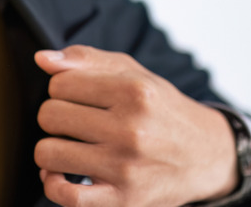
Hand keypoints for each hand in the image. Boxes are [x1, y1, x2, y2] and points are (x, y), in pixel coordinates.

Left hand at [33, 45, 237, 206]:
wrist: (207, 155)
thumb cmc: (160, 109)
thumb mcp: (132, 73)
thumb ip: (85, 59)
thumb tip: (42, 58)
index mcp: (133, 91)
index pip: (58, 84)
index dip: (61, 90)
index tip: (78, 98)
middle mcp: (131, 129)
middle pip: (49, 116)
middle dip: (55, 118)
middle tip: (76, 123)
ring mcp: (126, 167)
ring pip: (47, 153)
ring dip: (52, 150)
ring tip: (70, 147)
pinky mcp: (123, 199)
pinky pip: (66, 196)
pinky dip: (53, 185)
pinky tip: (62, 175)